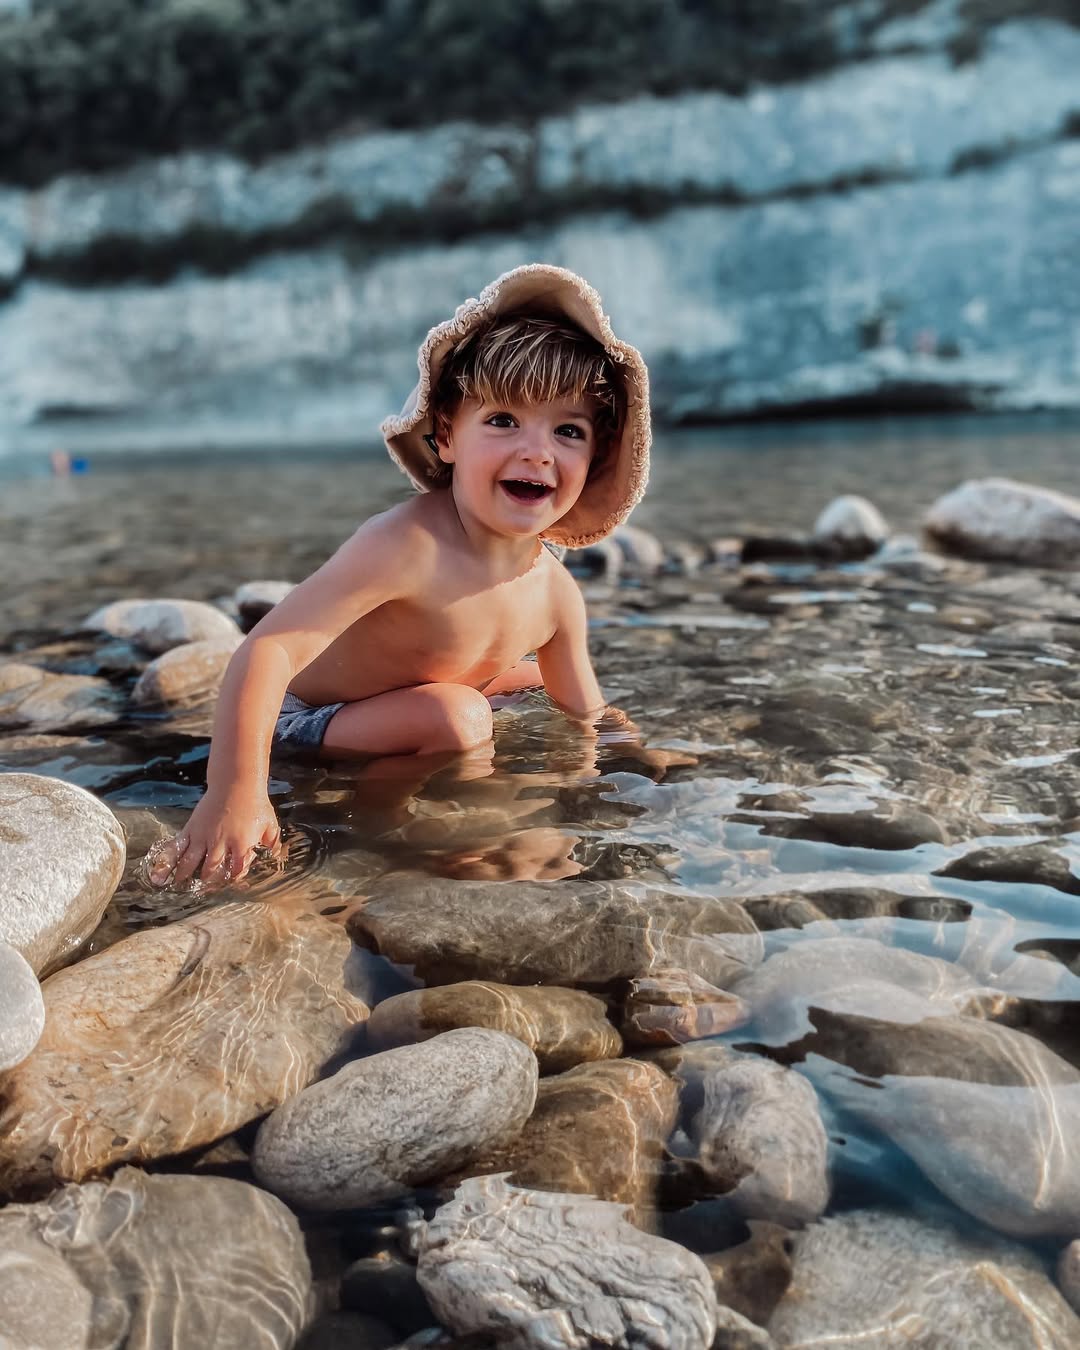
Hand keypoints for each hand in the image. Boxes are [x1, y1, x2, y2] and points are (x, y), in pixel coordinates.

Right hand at [146, 788, 282, 889]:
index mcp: (241, 843)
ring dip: (184, 877)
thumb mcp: (269, 824)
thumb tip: (275, 859)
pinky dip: (167, 861)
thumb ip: (272, 844)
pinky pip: (176, 847)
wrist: (236, 782)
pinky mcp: (191, 828)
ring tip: (177, 888)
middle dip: (207, 884)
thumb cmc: (255, 804)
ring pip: (191, 862)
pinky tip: (160, 873)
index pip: (237, 870)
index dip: (234, 879)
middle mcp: (220, 842)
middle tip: (202, 894)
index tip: (232, 885)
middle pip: (212, 869)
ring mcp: (203, 835)